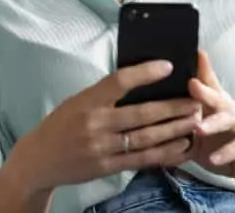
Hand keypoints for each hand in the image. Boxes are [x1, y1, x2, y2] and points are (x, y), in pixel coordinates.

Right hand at [7, 60, 200, 196]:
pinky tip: (180, 146)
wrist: (39, 159)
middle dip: (172, 107)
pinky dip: (163, 153)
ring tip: (194, 120)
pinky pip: (140, 159)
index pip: (120, 81)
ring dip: (174, 129)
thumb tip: (138, 78)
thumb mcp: (77, 101)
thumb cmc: (61, 124)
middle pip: (141, 114)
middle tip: (195, 100)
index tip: (168, 66)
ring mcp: (101, 148)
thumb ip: (104, 94)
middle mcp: (95, 124)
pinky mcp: (106, 167)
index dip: (145, 73)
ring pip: (146, 138)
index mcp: (87, 101)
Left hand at [188, 51, 234, 195]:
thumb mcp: (200, 136)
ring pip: (232, 119)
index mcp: (219, 105)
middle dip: (205, 91)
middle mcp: (233, 110)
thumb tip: (152, 117)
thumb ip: (182, 125)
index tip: (193, 52)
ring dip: (215, 123)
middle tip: (191, 85)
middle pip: (220, 97)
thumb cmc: (223, 146)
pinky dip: (228, 152)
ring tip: (199, 129)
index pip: (210, 83)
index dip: (203, 68)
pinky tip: (214, 158)